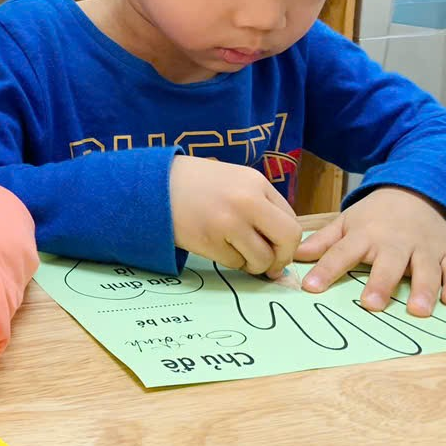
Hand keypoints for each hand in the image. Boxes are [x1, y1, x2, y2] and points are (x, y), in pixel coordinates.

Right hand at [170, 156, 301, 278]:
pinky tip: (218, 247)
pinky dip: (231, 261)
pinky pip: (235, 263)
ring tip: (240, 255)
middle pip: (287, 239)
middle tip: (272, 266)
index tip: (277, 249)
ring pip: (262, 258)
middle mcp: (247, 201)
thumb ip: (260, 204)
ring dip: (255, 265)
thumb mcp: (234, 180)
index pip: (291, 220)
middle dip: (282, 258)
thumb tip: (282, 243)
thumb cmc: (195, 183)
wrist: (153, 184)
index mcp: (256, 183)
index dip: (287, 241)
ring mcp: (229, 222)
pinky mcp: (210, 241)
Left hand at [296, 188, 445, 316]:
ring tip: (417, 310)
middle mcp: (395, 242)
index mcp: (365, 235)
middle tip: (371, 305)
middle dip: (380, 283)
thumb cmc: (375, 216)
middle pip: (387, 264)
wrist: (417, 192)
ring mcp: (424, 247)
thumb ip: (323, 242)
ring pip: (425, 269)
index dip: (326, 270)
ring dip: (423, 289)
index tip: (311, 288)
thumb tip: (294, 257)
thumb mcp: (347, 223)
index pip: (342, 253)